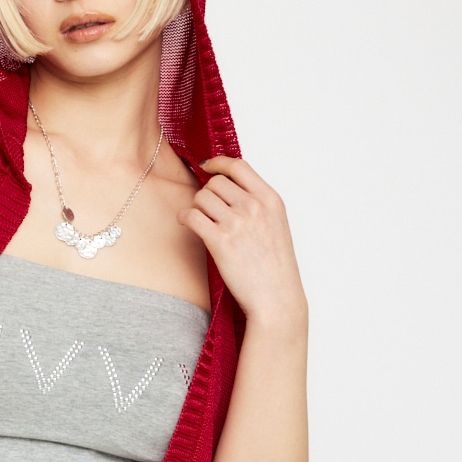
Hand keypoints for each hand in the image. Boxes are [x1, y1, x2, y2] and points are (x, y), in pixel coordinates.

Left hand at [177, 157, 305, 327]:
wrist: (276, 298)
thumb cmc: (276, 267)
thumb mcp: (277, 225)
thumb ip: (258, 204)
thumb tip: (230, 188)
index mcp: (271, 200)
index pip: (239, 166)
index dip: (218, 163)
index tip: (207, 166)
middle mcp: (254, 207)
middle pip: (216, 182)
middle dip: (207, 193)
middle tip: (208, 209)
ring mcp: (236, 223)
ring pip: (201, 197)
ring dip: (197, 206)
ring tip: (201, 220)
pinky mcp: (219, 241)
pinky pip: (191, 215)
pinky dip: (184, 217)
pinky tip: (188, 223)